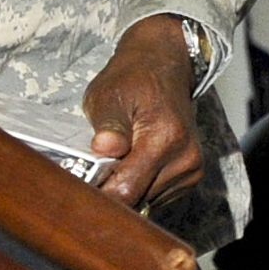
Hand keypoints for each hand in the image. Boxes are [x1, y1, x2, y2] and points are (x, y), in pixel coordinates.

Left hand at [84, 15, 203, 209]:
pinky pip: (157, 195)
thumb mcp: (108, 96)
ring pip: (147, 202)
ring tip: (104, 171)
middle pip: (138, 199)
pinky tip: (123, 169)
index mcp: (165, 139)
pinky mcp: (191, 175)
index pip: (128, 188)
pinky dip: (138, 188)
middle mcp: (185, 159)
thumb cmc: (131, 80)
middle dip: (109, 194)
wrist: (163, 68)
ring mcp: (192, 169)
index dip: (99, 195)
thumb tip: (104, 148)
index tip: (76, 192)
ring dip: (125, 192)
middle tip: (83, 180)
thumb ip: (108, 125)